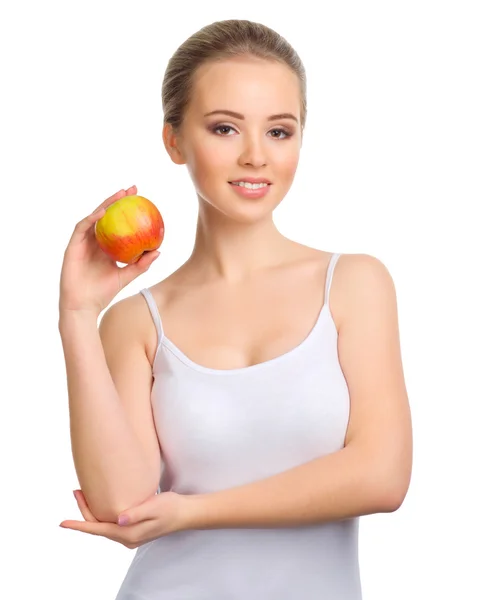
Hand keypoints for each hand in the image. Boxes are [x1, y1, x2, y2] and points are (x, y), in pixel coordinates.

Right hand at [59, 186, 159, 315]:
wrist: (85, 306)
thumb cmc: (104, 293)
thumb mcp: (127, 276)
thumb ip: (141, 264)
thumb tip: (159, 251)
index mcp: (106, 247)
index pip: (117, 224)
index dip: (127, 211)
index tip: (141, 200)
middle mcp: (94, 241)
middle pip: (106, 216)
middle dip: (117, 200)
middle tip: (132, 189)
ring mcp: (82, 242)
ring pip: (94, 217)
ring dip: (106, 204)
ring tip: (119, 195)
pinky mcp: (72, 246)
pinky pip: (82, 227)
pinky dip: (92, 218)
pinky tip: (102, 212)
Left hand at [59, 489, 189, 548]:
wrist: (185, 513)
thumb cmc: (171, 508)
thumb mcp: (154, 507)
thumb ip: (136, 513)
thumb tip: (119, 519)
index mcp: (129, 533)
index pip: (98, 530)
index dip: (79, 525)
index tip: (62, 522)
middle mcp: (126, 538)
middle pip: (98, 527)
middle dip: (84, 511)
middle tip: (77, 490)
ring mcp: (130, 535)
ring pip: (103, 525)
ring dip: (92, 512)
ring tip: (84, 494)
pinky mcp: (133, 530)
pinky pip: (111, 524)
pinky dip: (102, 514)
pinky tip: (101, 502)